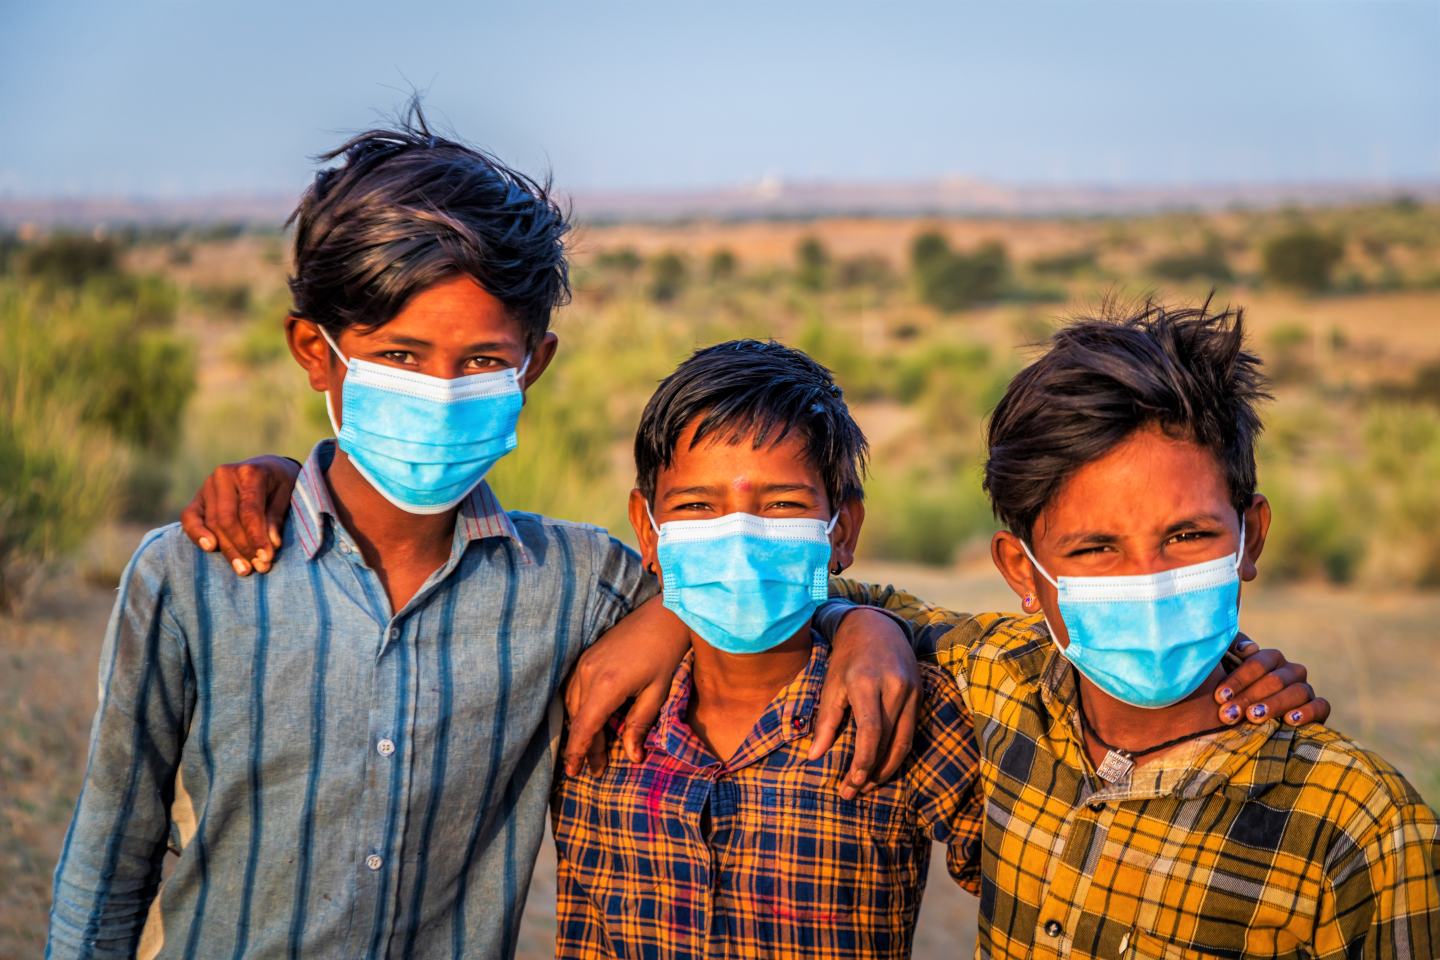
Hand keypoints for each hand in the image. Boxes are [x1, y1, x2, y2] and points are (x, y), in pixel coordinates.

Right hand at [179, 455, 300, 575]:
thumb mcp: (286, 496)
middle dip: (243, 546)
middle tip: (259, 567)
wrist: (267, 469)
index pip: (249, 510)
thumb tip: (271, 544)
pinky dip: (197, 535)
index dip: (257, 536)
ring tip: (244, 569)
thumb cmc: (280, 484)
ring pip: (213, 524)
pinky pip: (189, 518)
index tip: (267, 557)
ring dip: (228, 549)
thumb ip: (276, 518)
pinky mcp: (197, 498)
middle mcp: (224, 476)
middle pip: (228, 519)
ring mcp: (207, 486)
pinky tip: (210, 549)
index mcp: (249, 472)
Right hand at [563, 596, 688, 776]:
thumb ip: (639, 724)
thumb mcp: (658, 692)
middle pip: (579, 718)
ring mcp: (584, 662)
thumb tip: (632, 756)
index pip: (585, 726)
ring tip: (594, 749)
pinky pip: (575, 688)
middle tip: (596, 768)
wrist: (664, 613)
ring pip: (573, 703)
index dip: (577, 752)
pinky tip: (591, 719)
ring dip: (582, 727)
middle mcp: (588, 673)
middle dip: (585, 745)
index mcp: (607, 685)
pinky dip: (580, 708)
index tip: (573, 772)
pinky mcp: (587, 655)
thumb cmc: (666, 652)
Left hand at [809, 607, 920, 799]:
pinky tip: (883, 765)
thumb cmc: (847, 657)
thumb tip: (814, 757)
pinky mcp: (920, 696)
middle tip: (854, 791)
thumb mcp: (831, 685)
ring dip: (888, 768)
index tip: (850, 784)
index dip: (862, 761)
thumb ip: (825, 722)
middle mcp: (894, 687)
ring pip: (904, 741)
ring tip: (869, 785)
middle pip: (888, 741)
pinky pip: (910, 732)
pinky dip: (897, 752)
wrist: (876, 628)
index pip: (870, 731)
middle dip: (872, 771)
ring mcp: (911, 691)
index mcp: (867, 683)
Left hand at [1214, 633, 1329, 726]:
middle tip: (1229, 713)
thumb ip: (1229, 653)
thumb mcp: (1223, 674)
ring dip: (1273, 704)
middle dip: (1249, 697)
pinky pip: (1320, 706)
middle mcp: (1290, 671)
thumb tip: (1246, 648)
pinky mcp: (1319, 708)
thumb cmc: (1231, 697)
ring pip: (1297, 691)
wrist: (1246, 725)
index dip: (1239, 679)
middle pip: (1275, 679)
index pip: (1258, 662)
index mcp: (1270, 659)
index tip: (1219, 696)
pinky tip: (1289, 720)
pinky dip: (1307, 712)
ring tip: (1253, 717)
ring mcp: (1306, 689)